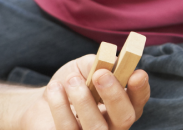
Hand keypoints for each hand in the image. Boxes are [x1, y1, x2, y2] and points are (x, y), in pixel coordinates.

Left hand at [21, 54, 149, 129]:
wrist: (41, 102)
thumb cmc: (70, 83)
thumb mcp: (85, 66)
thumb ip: (99, 62)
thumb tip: (112, 61)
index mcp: (123, 104)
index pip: (139, 100)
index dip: (141, 88)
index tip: (136, 74)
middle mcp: (112, 125)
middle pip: (125, 118)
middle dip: (114, 95)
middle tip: (100, 74)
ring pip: (97, 128)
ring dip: (84, 100)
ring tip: (71, 80)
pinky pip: (68, 129)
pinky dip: (60, 105)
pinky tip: (55, 88)